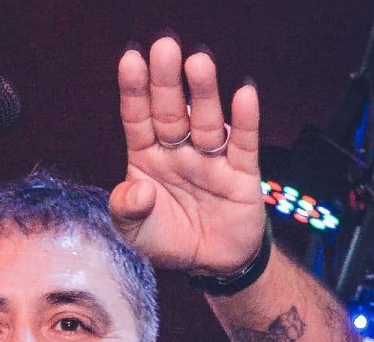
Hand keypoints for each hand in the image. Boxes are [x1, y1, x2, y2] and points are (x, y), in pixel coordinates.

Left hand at [111, 38, 264, 275]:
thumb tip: (136, 189)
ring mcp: (210, 159)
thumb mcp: (134, 233)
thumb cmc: (167, 239)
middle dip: (167, 80)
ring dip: (204, 93)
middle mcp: (178, 150)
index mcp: (146, 157)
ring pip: (207, 122)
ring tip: (198, 63)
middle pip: (171, 111)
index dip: (134, 90)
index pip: (138, 118)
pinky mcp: (241, 174)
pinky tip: (244, 94)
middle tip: (164, 46)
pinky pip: (244, 144)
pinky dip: (245, 121)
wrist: (210, 264)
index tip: (130, 60)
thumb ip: (127, 211)